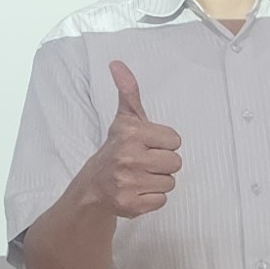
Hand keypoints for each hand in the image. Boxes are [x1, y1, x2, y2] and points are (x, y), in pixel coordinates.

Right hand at [86, 61, 182, 218]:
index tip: (147, 145)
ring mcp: (127, 182)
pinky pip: (161, 200)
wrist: (93, 186)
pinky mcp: (130, 204)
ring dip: (158, 181)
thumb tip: (117, 64)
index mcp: (130, 133)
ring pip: (170, 182)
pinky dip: (151, 199)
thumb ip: (128, 91)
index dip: (163, 144)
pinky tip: (137, 191)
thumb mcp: (124, 119)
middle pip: (175, 162)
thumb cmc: (116, 149)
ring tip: (140, 177)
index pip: (175, 140)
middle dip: (162, 164)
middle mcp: (127, 157)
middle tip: (144, 163)